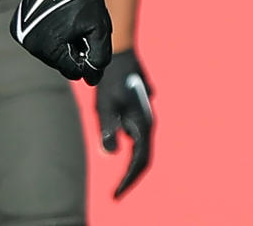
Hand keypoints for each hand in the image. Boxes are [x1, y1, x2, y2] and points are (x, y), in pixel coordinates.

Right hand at [10, 0, 112, 85]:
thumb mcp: (99, 27)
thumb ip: (99, 56)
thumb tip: (92, 78)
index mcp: (49, 48)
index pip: (73, 70)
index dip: (88, 59)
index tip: (93, 40)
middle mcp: (30, 45)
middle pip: (60, 62)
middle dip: (75, 51)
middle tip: (84, 28)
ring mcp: (21, 35)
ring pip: (49, 52)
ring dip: (62, 43)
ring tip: (72, 21)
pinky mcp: (18, 25)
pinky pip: (38, 39)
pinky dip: (50, 34)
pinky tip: (60, 18)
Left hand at [96, 49, 153, 197]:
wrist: (120, 56)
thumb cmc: (110, 81)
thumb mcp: (104, 106)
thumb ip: (108, 130)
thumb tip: (110, 153)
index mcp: (143, 124)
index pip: (139, 161)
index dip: (128, 180)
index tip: (115, 195)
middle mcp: (147, 123)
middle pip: (144, 157)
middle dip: (132, 177)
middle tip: (117, 193)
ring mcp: (145, 117)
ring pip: (142, 147)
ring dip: (132, 165)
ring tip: (120, 180)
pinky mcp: (139, 113)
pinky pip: (138, 138)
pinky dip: (132, 152)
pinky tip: (120, 152)